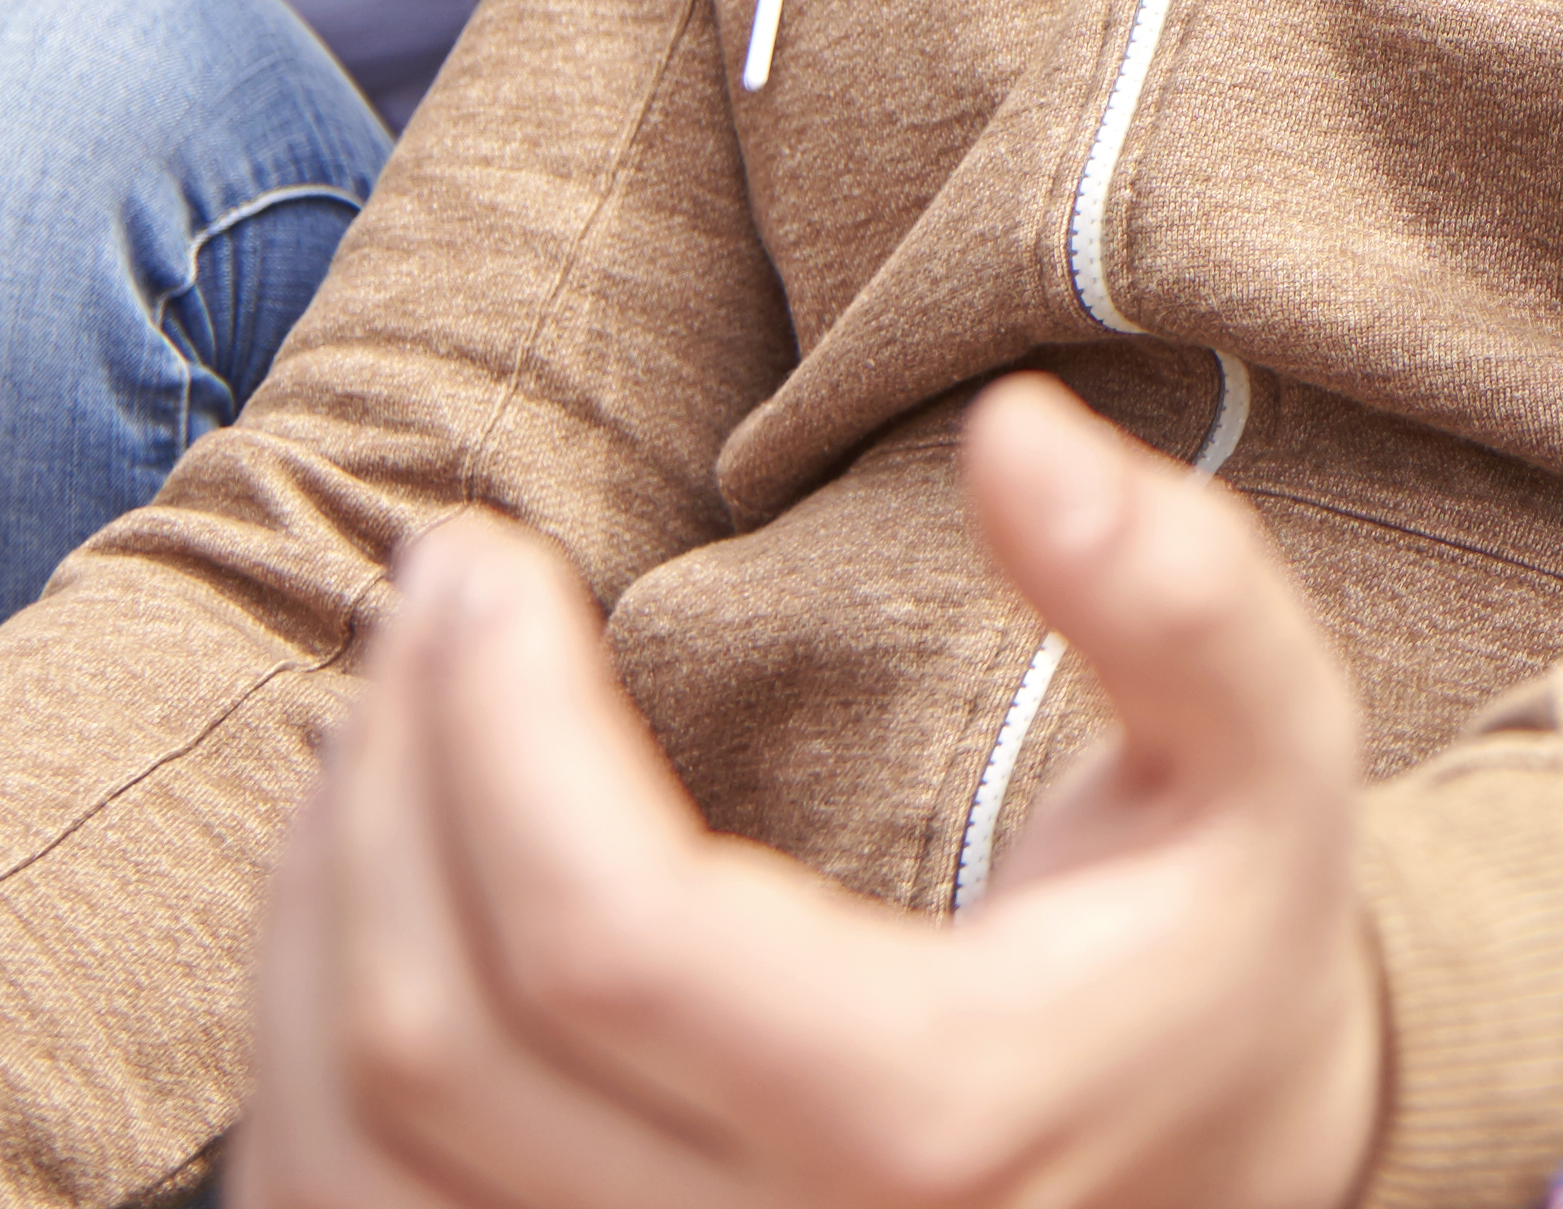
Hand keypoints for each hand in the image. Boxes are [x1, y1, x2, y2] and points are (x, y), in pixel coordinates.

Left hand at [237, 372, 1386, 1208]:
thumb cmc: (1209, 951)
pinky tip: (361, 878)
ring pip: (350, 1133)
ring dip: (322, 889)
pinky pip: (334, 1208)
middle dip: (395, 765)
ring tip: (387, 705)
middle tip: (436, 581)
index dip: (498, 724)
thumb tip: (1017, 430)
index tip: (490, 552)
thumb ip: (1177, 596)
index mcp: (931, 1119)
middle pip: (441, 1029)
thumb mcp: (1262, 761)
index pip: (608, 936)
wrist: (1216, 1172)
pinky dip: (300, 1035)